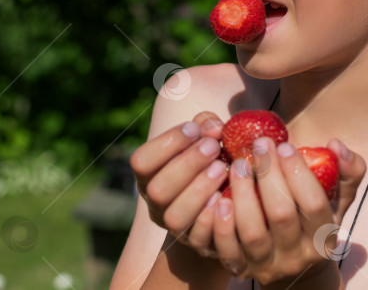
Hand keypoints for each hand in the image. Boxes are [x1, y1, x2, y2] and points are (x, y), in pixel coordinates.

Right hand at [130, 111, 228, 252]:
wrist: (224, 198)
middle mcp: (154, 202)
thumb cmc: (211, 158)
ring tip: (222, 168)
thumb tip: (212, 127)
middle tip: (213, 147)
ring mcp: (172, 225)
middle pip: (157, 190)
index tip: (195, 129)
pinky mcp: (195, 242)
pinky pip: (198, 237)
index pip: (141, 161)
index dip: (167, 144)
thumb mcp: (206, 137)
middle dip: (187, 165)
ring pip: (174, 217)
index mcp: (149, 174)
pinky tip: (226, 196)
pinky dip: (212, 216)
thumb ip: (206, 126)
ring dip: (199, 190)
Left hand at [211, 136, 365, 285]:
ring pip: (252, 231)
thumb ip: (347, 172)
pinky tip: (220, 196)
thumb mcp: (337, 201)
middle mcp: (297, 257)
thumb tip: (337, 144)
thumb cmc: (314, 221)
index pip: (314, 205)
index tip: (284, 145)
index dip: (298, 172)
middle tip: (259, 145)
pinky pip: (227, 249)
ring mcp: (267, 266)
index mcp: (324, 239)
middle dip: (269, 174)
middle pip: (281, 214)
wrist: (294, 269)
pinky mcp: (240, 269)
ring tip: (238, 164)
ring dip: (243, 193)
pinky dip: (222, 223)